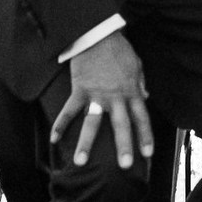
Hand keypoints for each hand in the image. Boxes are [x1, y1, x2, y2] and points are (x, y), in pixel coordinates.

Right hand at [53, 31, 153, 168]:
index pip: (142, 118)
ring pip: (92, 123)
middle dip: (123, 146)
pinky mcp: (80, 90)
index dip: (145, 136)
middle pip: (122, 125)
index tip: (148, 154)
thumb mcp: (137, 66)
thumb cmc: (120, 50)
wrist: (99, 35)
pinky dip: (60, 124)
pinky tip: (53, 139)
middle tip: (124, 166)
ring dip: (86, 143)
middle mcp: (116, 97)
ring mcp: (97, 95)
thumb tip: (145, 97)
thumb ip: (141, 84)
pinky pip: (69, 110)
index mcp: (132, 92)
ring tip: (80, 162)